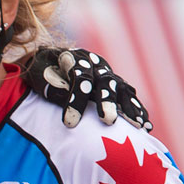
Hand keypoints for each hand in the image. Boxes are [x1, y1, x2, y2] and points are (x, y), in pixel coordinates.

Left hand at [24, 48, 151, 130]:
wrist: (48, 61)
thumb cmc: (41, 72)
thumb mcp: (39, 76)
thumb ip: (52, 86)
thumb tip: (65, 99)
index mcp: (74, 58)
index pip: (79, 78)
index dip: (75, 101)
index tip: (70, 124)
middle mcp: (95, 63)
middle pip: (105, 82)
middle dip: (107, 102)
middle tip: (108, 121)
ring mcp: (107, 72)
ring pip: (122, 89)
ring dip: (130, 107)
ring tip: (137, 125)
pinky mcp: (114, 83)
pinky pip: (129, 96)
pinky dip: (137, 110)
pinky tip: (144, 125)